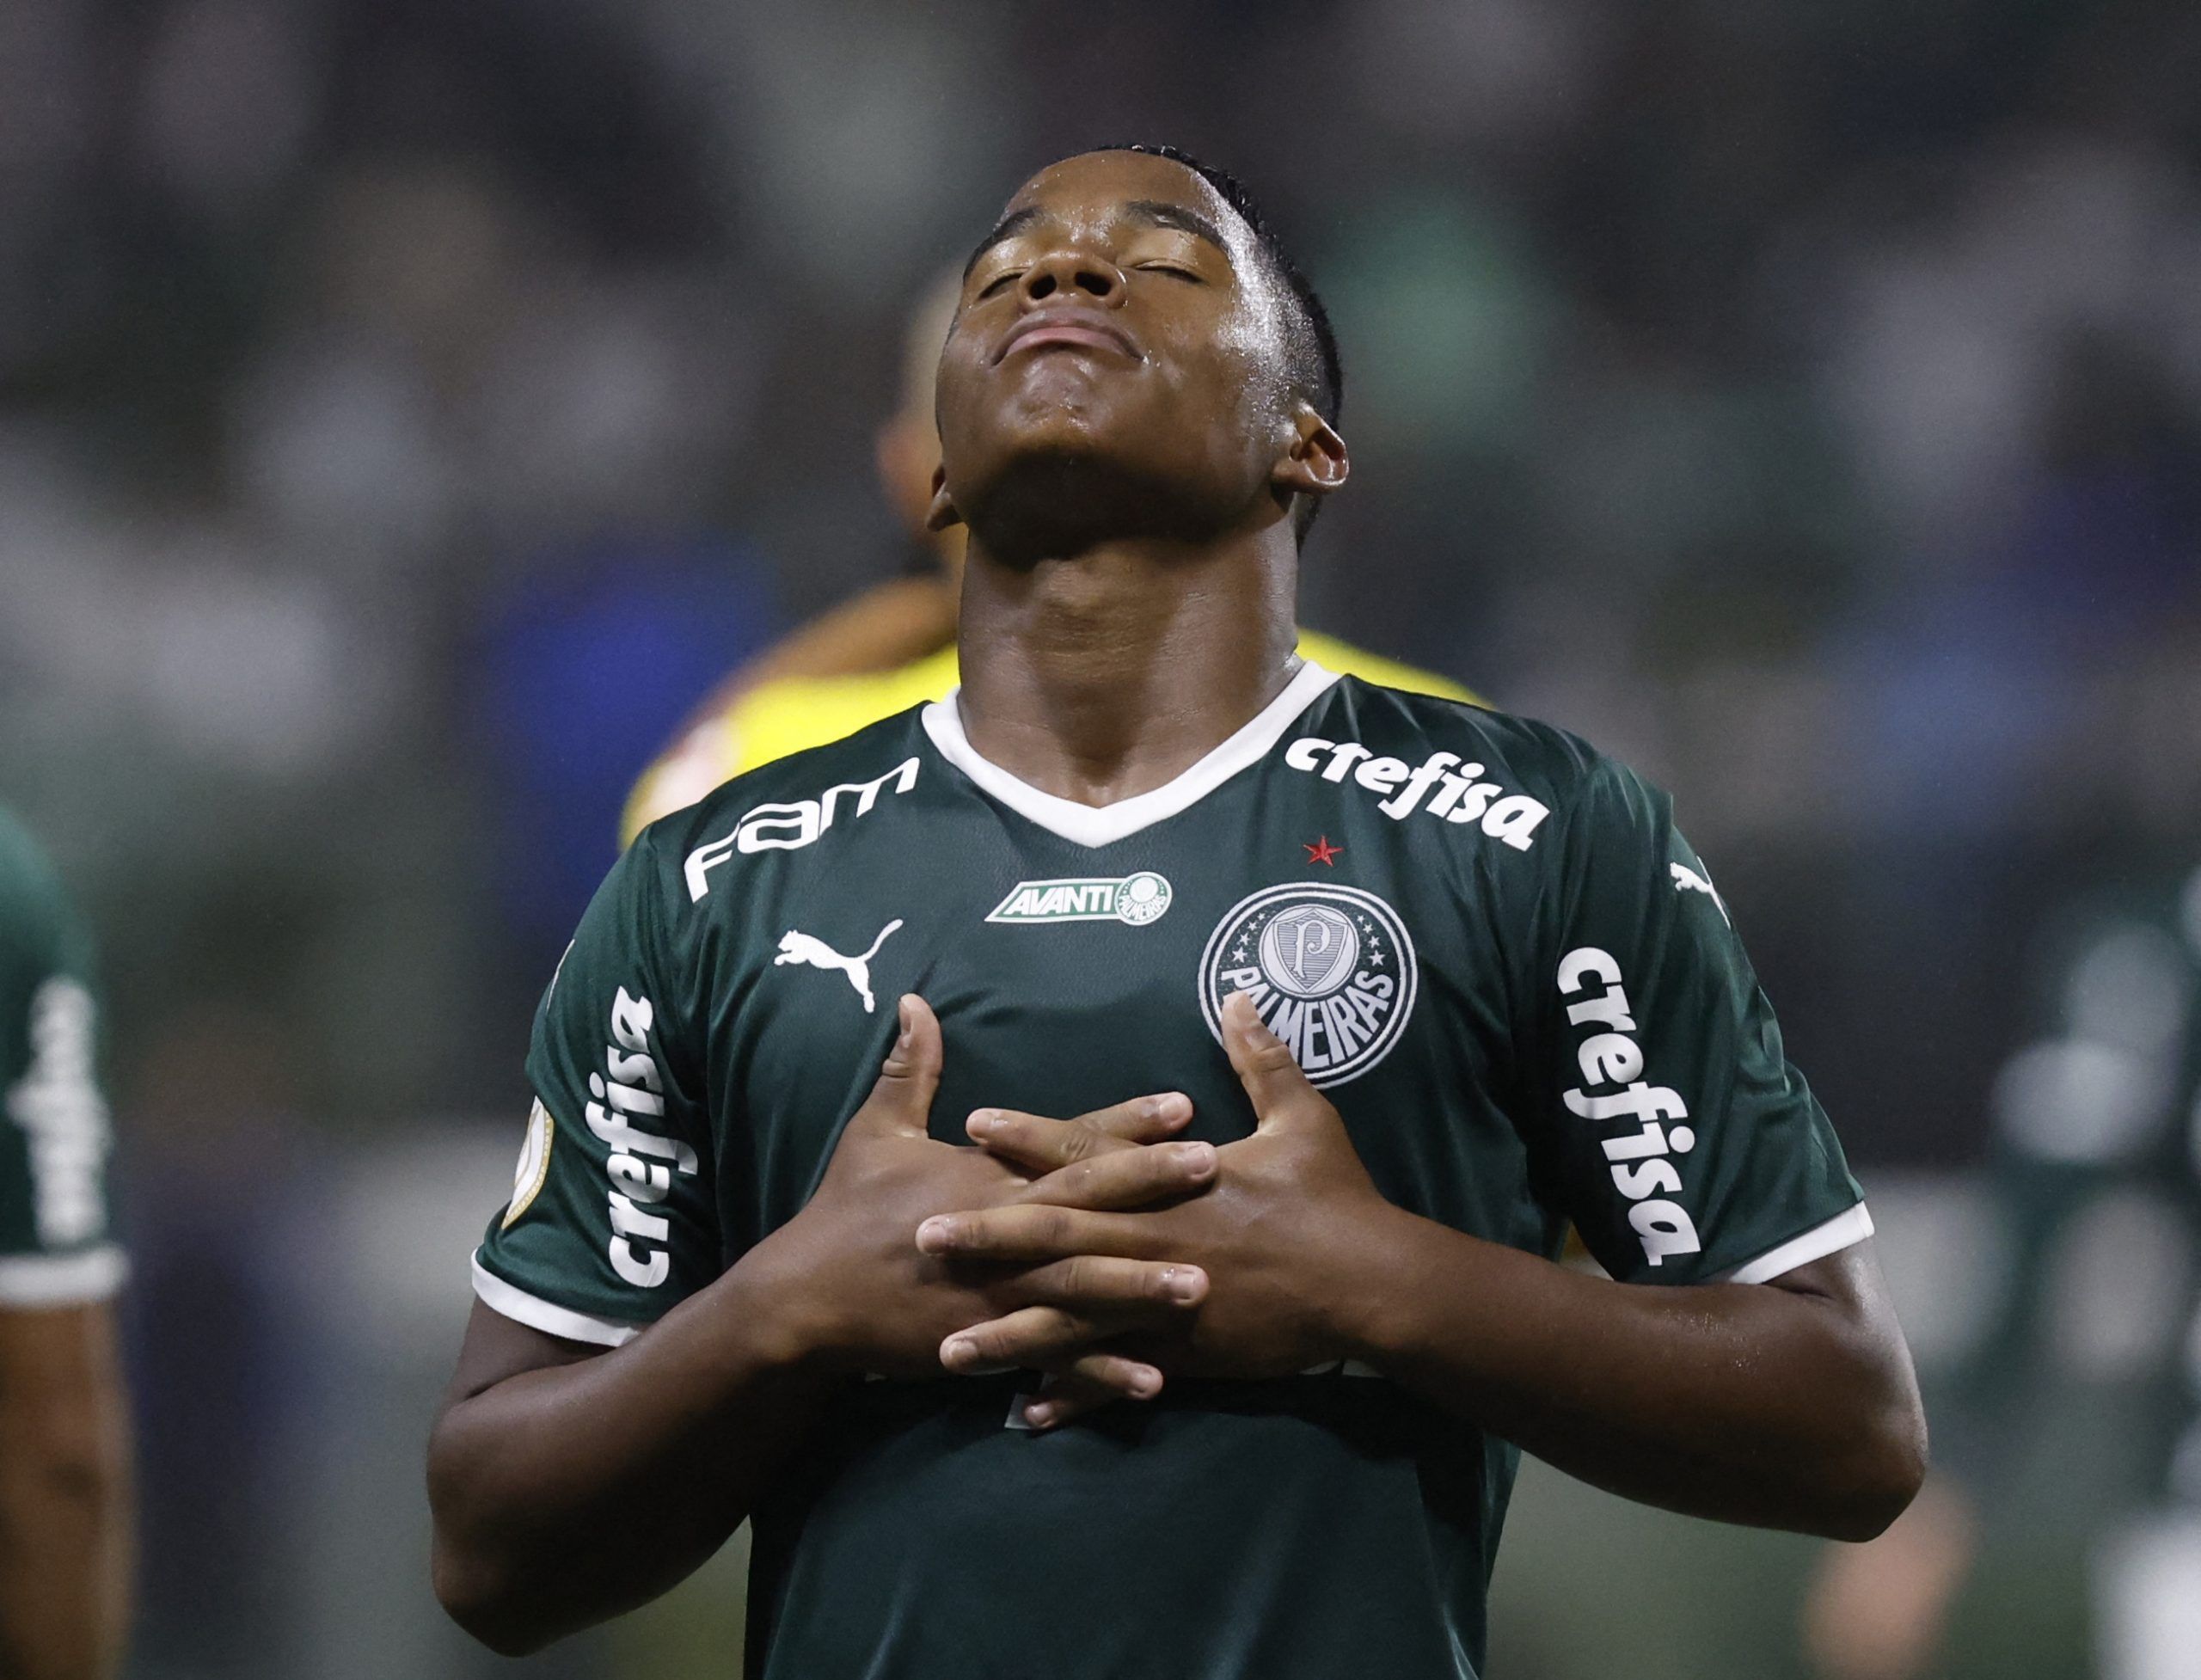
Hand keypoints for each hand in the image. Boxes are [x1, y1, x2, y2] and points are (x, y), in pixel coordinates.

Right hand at [736, 994, 1217, 1402]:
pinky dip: (1102, 1372)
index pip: (1067, 1142)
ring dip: (1141, 1287)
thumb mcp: (876, 1130)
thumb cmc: (845, 1209)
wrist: (807, 1299)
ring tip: (1203, 1286)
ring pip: (1081, 1287)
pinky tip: (1156, 1379)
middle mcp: (1000, 1229)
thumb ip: (909, 1067)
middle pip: (1087, 1204)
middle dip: (1152, 1188)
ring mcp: (996, 1291)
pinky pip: (1055, 1359)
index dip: (1125, 1122)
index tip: (1181, 1104)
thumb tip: (917, 1000)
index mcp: (984, 1175)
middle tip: (1218, 1169)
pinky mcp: (988, 1342)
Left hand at [926, 990, 1398, 1425]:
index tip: (974, 1125)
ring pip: (1071, 1319)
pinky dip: (1072, 1394)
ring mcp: (1162, 1301)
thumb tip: (1238, 995)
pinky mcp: (1183, 1351)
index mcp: (1173, 1182)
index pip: (1089, 1153)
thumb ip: (1261, 1060)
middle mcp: (1154, 1240)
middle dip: (987, 1235)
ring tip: (945, 1348)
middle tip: (922, 1235)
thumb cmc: (1337, 1198)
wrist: (1372, 1285)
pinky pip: (1115, 1376)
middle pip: (1056, 1236)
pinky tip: (1025, 1414)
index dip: (1031, 1138)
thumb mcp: (1302, 1118)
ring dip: (1007, 1333)